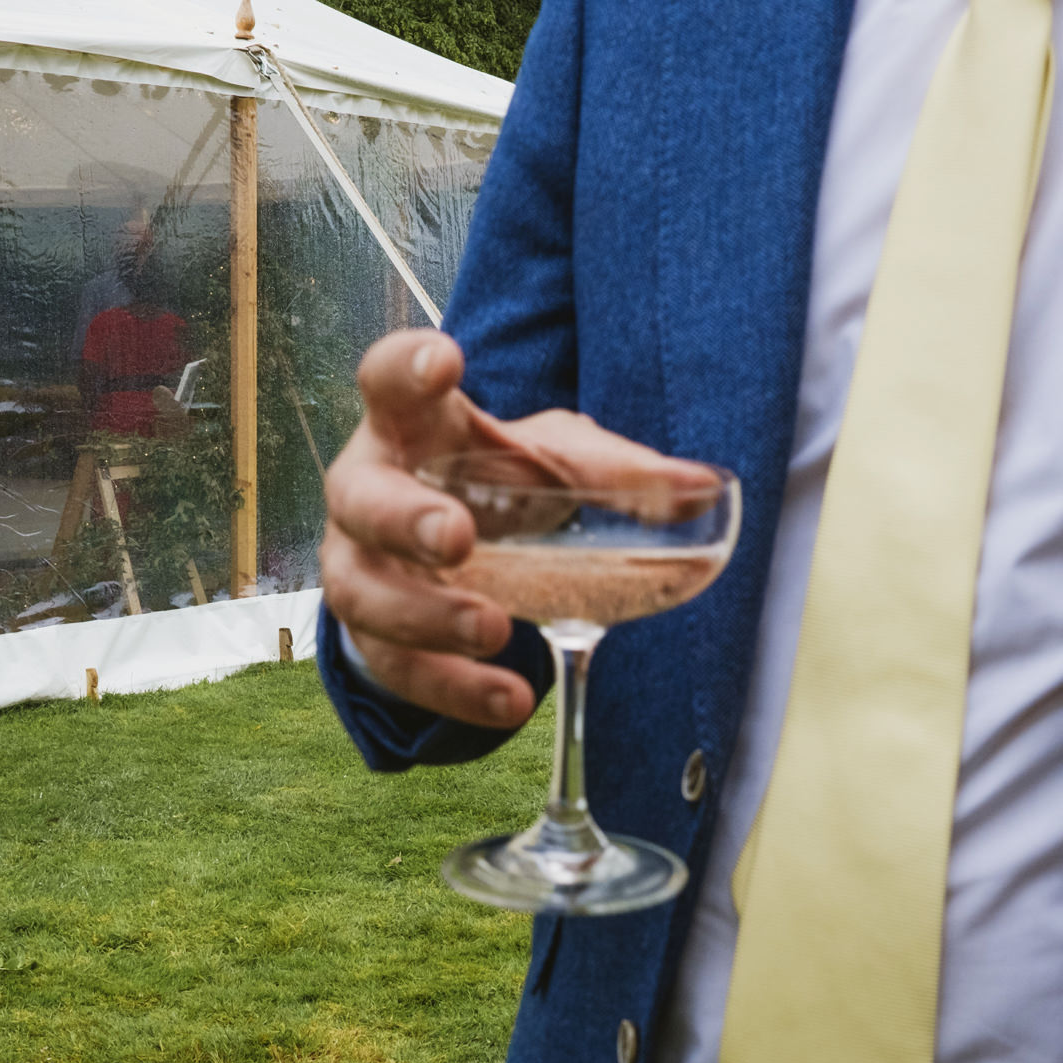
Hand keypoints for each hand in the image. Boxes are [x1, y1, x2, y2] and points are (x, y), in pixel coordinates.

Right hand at [320, 330, 705, 727]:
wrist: (446, 554)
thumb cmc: (498, 486)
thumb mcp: (554, 464)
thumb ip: (615, 471)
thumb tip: (703, 487)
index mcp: (411, 427)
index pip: (389, 381)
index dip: (407, 369)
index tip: (444, 361)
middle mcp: (368, 491)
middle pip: (361, 499)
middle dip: (406, 519)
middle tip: (457, 536)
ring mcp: (359, 567)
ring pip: (364, 596)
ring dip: (428, 617)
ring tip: (493, 630)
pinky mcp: (373, 638)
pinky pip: (398, 670)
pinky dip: (454, 690)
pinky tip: (508, 701)